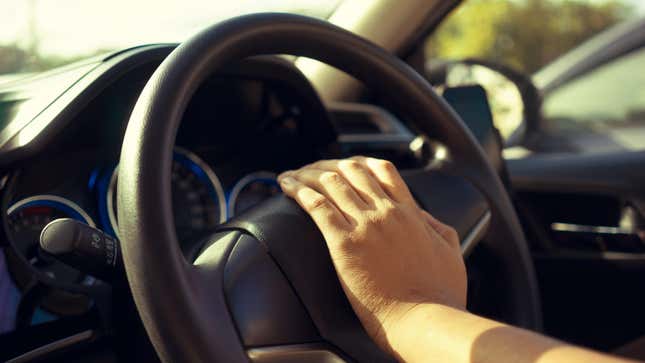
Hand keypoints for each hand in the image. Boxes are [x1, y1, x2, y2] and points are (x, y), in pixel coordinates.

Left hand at [278, 157, 466, 353]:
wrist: (422, 321)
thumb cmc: (439, 295)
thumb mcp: (450, 251)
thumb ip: (436, 227)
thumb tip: (423, 214)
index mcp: (410, 212)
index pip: (382, 170)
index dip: (359, 163)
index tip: (343, 166)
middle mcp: (386, 212)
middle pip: (351, 170)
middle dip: (327, 166)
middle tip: (310, 170)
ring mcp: (365, 226)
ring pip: (331, 183)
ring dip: (306, 175)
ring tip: (290, 175)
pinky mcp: (344, 244)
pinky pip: (317, 207)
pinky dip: (299, 192)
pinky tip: (287, 187)